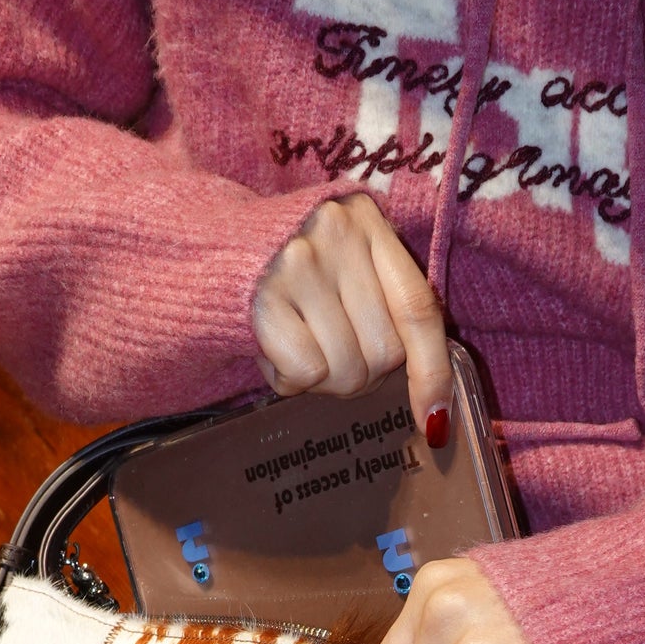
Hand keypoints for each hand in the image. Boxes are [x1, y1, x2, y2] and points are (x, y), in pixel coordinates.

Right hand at [252, 195, 452, 440]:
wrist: (209, 248)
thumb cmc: (294, 271)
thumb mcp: (347, 264)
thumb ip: (388, 309)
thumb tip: (435, 408)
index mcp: (369, 223)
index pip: (418, 308)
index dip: (432, 371)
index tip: (435, 420)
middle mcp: (337, 234)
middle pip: (382, 352)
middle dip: (362, 372)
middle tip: (329, 350)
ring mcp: (298, 264)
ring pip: (344, 370)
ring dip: (323, 379)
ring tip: (299, 343)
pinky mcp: (262, 299)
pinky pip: (306, 373)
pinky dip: (290, 380)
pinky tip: (275, 349)